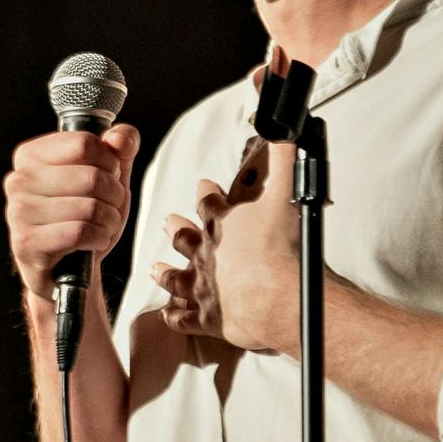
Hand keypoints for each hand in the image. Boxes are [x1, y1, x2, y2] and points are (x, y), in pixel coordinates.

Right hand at [3, 123, 140, 302]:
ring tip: (103, 226)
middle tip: (110, 207)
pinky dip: (98, 238)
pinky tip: (93, 242)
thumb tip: (120, 137)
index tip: (107, 176)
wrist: (66, 270)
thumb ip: (120, 150)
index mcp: (31, 156)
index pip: (85, 143)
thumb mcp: (108, 179)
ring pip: (89, 206)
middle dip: (114, 196)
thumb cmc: (83, 219)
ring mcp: (18, 212)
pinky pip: (79, 232)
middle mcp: (18, 180)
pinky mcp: (26, 242)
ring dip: (109, 220)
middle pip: (91, 176)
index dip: (109, 162)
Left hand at [152, 136, 301, 354]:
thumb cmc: (284, 247)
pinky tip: (167, 315)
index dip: (206, 193)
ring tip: (155, 268)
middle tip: (166, 222)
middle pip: (185, 238)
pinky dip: (174, 316)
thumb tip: (279, 122)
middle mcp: (207, 254)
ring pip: (176, 279)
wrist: (283, 296)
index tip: (202, 185)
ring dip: (165, 273)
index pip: (209, 203)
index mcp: (223, 224)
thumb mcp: (287, 191)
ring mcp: (204, 287)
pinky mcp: (208, 318)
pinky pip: (184, 319)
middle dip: (176, 228)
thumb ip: (283, 156)